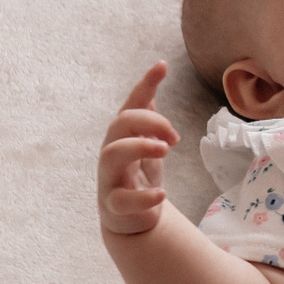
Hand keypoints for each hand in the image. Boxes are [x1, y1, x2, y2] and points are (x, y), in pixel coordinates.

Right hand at [98, 61, 178, 235]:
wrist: (130, 218)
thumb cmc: (138, 173)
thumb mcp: (148, 140)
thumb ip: (149, 111)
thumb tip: (158, 70)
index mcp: (123, 135)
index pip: (131, 105)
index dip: (145, 85)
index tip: (163, 66)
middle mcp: (112, 152)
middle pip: (119, 125)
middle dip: (147, 122)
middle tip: (174, 137)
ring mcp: (110, 178)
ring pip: (111, 156)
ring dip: (139, 147)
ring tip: (164, 150)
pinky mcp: (114, 205)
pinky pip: (122, 200)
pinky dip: (142, 197)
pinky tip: (161, 193)